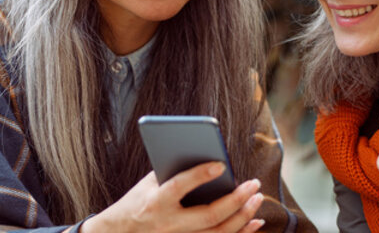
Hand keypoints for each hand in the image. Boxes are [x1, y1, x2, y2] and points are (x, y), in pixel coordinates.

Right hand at [83, 162, 264, 232]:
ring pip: (218, 232)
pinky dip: (241, 232)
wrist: (121, 232)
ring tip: (257, 198)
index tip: (221, 164)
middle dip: (235, 201)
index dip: (199, 176)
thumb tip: (206, 154)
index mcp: (155, 203)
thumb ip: (174, 170)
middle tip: (254, 184)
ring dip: (243, 216)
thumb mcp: (149, 182)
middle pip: (208, 216)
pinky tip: (256, 220)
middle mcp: (169, 224)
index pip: (178, 188)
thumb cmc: (139, 199)